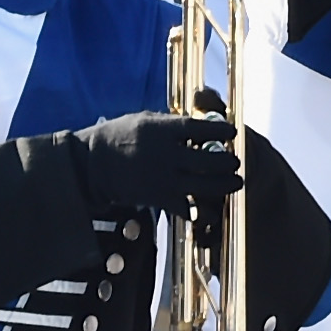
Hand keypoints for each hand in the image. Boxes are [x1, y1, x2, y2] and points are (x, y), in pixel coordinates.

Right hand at [70, 109, 244, 212]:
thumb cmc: (119, 137)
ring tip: (235, 182)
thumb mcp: (144, 120)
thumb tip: (201, 123)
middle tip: (236, 162)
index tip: (233, 131)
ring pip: (204, 184)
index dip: (221, 130)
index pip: (200, 128)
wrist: (94, 164)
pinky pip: (187, 208)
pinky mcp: (158, 198)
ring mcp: (163, 178)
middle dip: (227, 162)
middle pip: (208, 159)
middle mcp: (165, 154)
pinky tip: (212, 210)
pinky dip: (202, 211)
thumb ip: (172, 124)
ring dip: (224, 184)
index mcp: (161, 130)